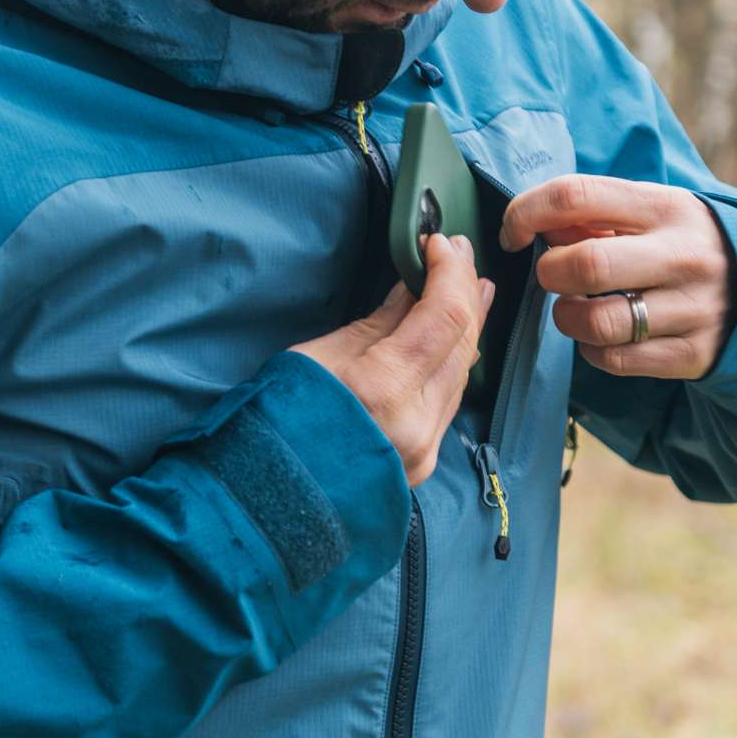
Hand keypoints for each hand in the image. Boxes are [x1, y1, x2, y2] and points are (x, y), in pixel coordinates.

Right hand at [292, 232, 493, 486]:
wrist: (266, 494)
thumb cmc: (276, 420)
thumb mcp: (320, 356)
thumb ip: (379, 323)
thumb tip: (413, 287)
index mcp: (384, 388)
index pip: (443, 315)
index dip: (450, 271)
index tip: (441, 243)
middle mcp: (416, 421)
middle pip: (464, 342)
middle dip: (466, 292)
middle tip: (462, 256)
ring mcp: (425, 446)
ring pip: (464, 373)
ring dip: (468, 326)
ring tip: (470, 289)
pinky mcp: (425, 460)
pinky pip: (450, 400)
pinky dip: (455, 361)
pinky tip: (453, 340)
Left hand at [498, 174, 736, 379]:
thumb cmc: (681, 241)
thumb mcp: (650, 210)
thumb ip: (594, 214)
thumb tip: (536, 229)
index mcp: (664, 207)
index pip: (575, 195)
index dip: (526, 213)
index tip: (513, 233)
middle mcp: (682, 255)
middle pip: (584, 265)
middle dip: (548, 273)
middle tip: (553, 276)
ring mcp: (692, 307)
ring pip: (596, 321)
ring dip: (566, 316)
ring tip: (574, 307)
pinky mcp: (693, 353)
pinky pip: (614, 359)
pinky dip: (592, 349)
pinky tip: (600, 334)